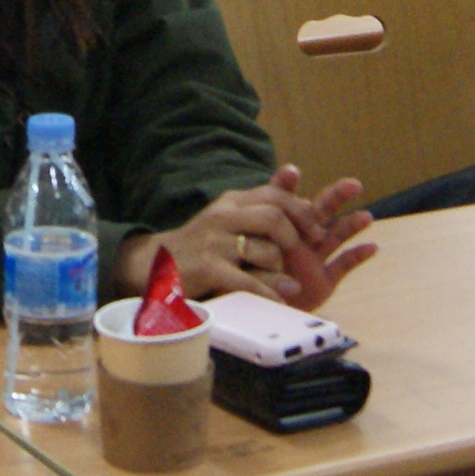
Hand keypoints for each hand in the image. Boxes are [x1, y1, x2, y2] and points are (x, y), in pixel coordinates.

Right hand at [128, 166, 379, 308]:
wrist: (156, 267)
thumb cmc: (201, 244)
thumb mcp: (228, 217)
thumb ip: (260, 202)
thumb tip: (295, 174)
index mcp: (231, 201)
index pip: (274, 195)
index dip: (302, 212)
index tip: (318, 230)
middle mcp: (222, 216)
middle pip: (273, 218)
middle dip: (293, 238)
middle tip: (301, 255)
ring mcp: (213, 242)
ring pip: (264, 251)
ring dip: (279, 270)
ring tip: (283, 282)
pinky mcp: (207, 269)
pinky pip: (248, 281)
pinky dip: (268, 293)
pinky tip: (277, 300)